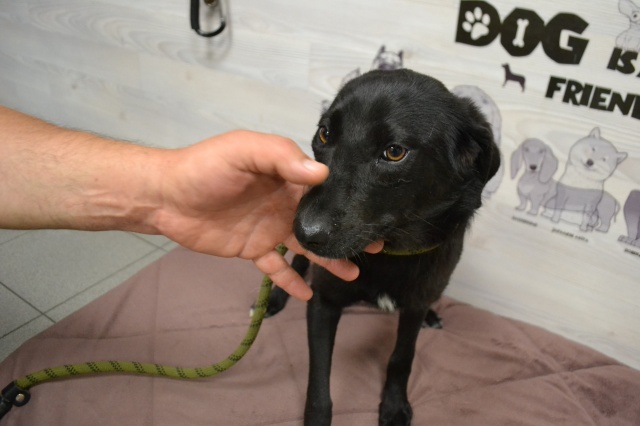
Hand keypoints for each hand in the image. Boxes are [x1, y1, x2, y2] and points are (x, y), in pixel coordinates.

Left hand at [154, 130, 380, 299]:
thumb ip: (280, 157)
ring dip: (328, 258)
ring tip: (352, 271)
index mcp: (285, 175)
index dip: (347, 197)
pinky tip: (307, 294)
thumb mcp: (244, 150)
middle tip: (375, 245)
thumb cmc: (205, 168)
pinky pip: (276, 268)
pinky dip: (290, 281)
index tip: (373, 210)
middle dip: (346, 230)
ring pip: (306, 245)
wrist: (165, 197)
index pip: (323, 186)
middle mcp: (283, 201)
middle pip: (321, 219)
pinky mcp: (253, 249)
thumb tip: (321, 174)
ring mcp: (269, 227)